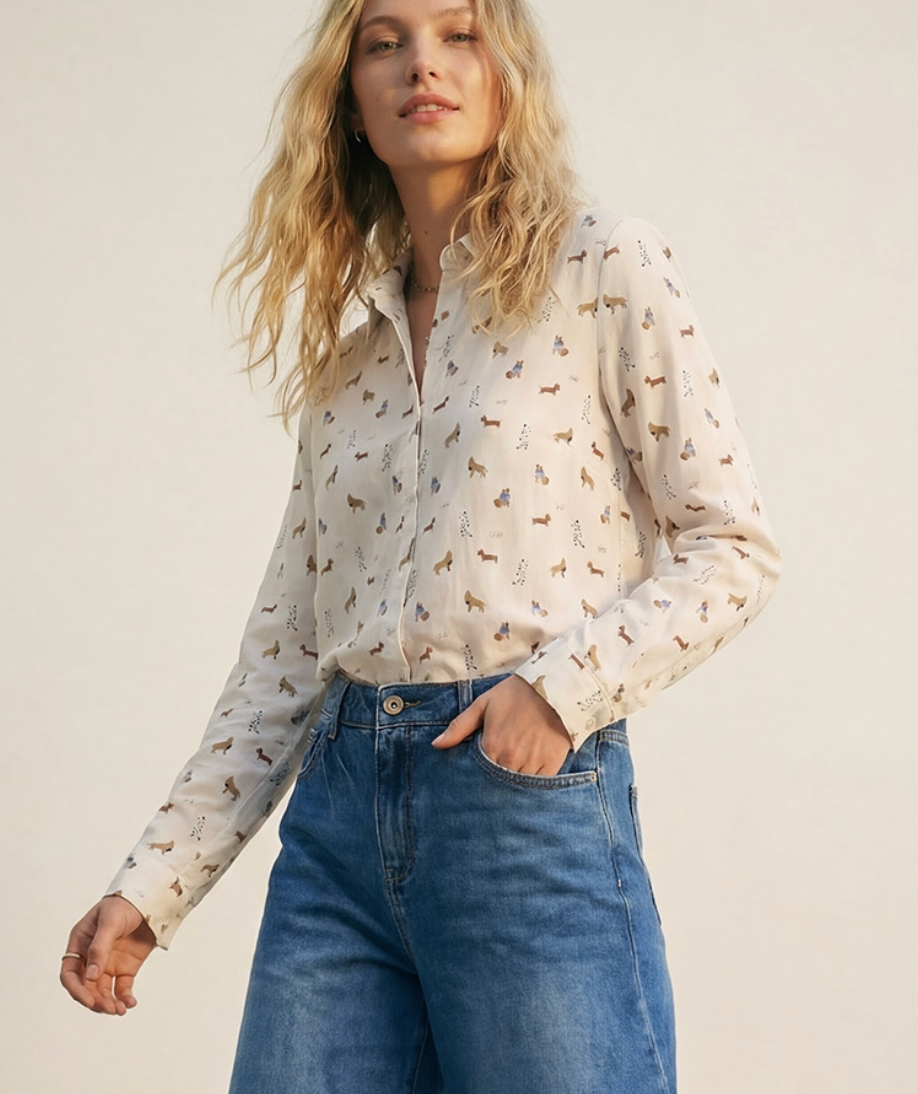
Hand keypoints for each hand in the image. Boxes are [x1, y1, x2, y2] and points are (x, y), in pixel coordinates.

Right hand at [60, 894, 155, 1014]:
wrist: (151, 900)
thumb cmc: (125, 904)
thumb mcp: (110, 922)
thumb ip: (100, 948)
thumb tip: (91, 976)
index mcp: (80, 943)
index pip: (70, 973)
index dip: (76, 990)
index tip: (89, 1001)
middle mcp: (91, 957)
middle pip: (86, 987)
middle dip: (95, 1001)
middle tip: (111, 1008)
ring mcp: (108, 964)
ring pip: (102, 992)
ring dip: (109, 1003)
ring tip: (121, 1009)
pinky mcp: (126, 968)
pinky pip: (121, 988)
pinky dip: (124, 998)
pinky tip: (130, 1003)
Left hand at [432, 675, 571, 775]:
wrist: (554, 688)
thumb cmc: (515, 695)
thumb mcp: (483, 705)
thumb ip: (459, 727)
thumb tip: (436, 745)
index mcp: (492, 746)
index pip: (479, 773)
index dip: (478, 773)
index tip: (479, 772)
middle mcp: (511, 759)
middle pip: (498, 782)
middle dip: (495, 780)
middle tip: (497, 772)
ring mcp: (532, 763)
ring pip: (518, 786)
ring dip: (514, 781)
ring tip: (513, 770)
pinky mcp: (552, 765)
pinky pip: (539, 784)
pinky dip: (533, 781)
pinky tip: (529, 771)